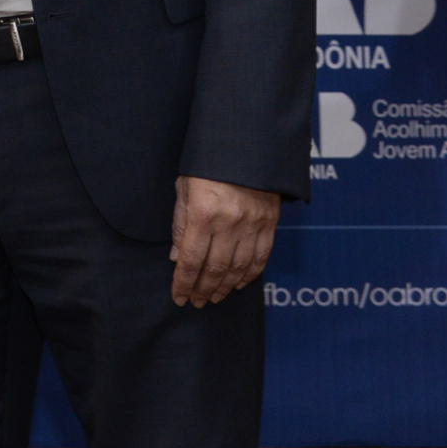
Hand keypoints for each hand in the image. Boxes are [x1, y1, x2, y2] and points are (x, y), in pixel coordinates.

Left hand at [170, 176, 278, 307]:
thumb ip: (180, 225)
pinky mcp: (269, 223)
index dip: (184, 282)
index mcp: (203, 213)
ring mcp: (253, 224)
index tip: (179, 297)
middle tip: (196, 302)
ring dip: (225, 286)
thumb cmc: (206, 165)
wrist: (245, 145)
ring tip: (214, 297)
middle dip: (203, 289)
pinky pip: (261, 257)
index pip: (192, 259)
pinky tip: (238, 284)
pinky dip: (249, 274)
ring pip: (239, 267)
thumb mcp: (184, 188)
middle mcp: (229, 223)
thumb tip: (177, 257)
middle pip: (215, 268)